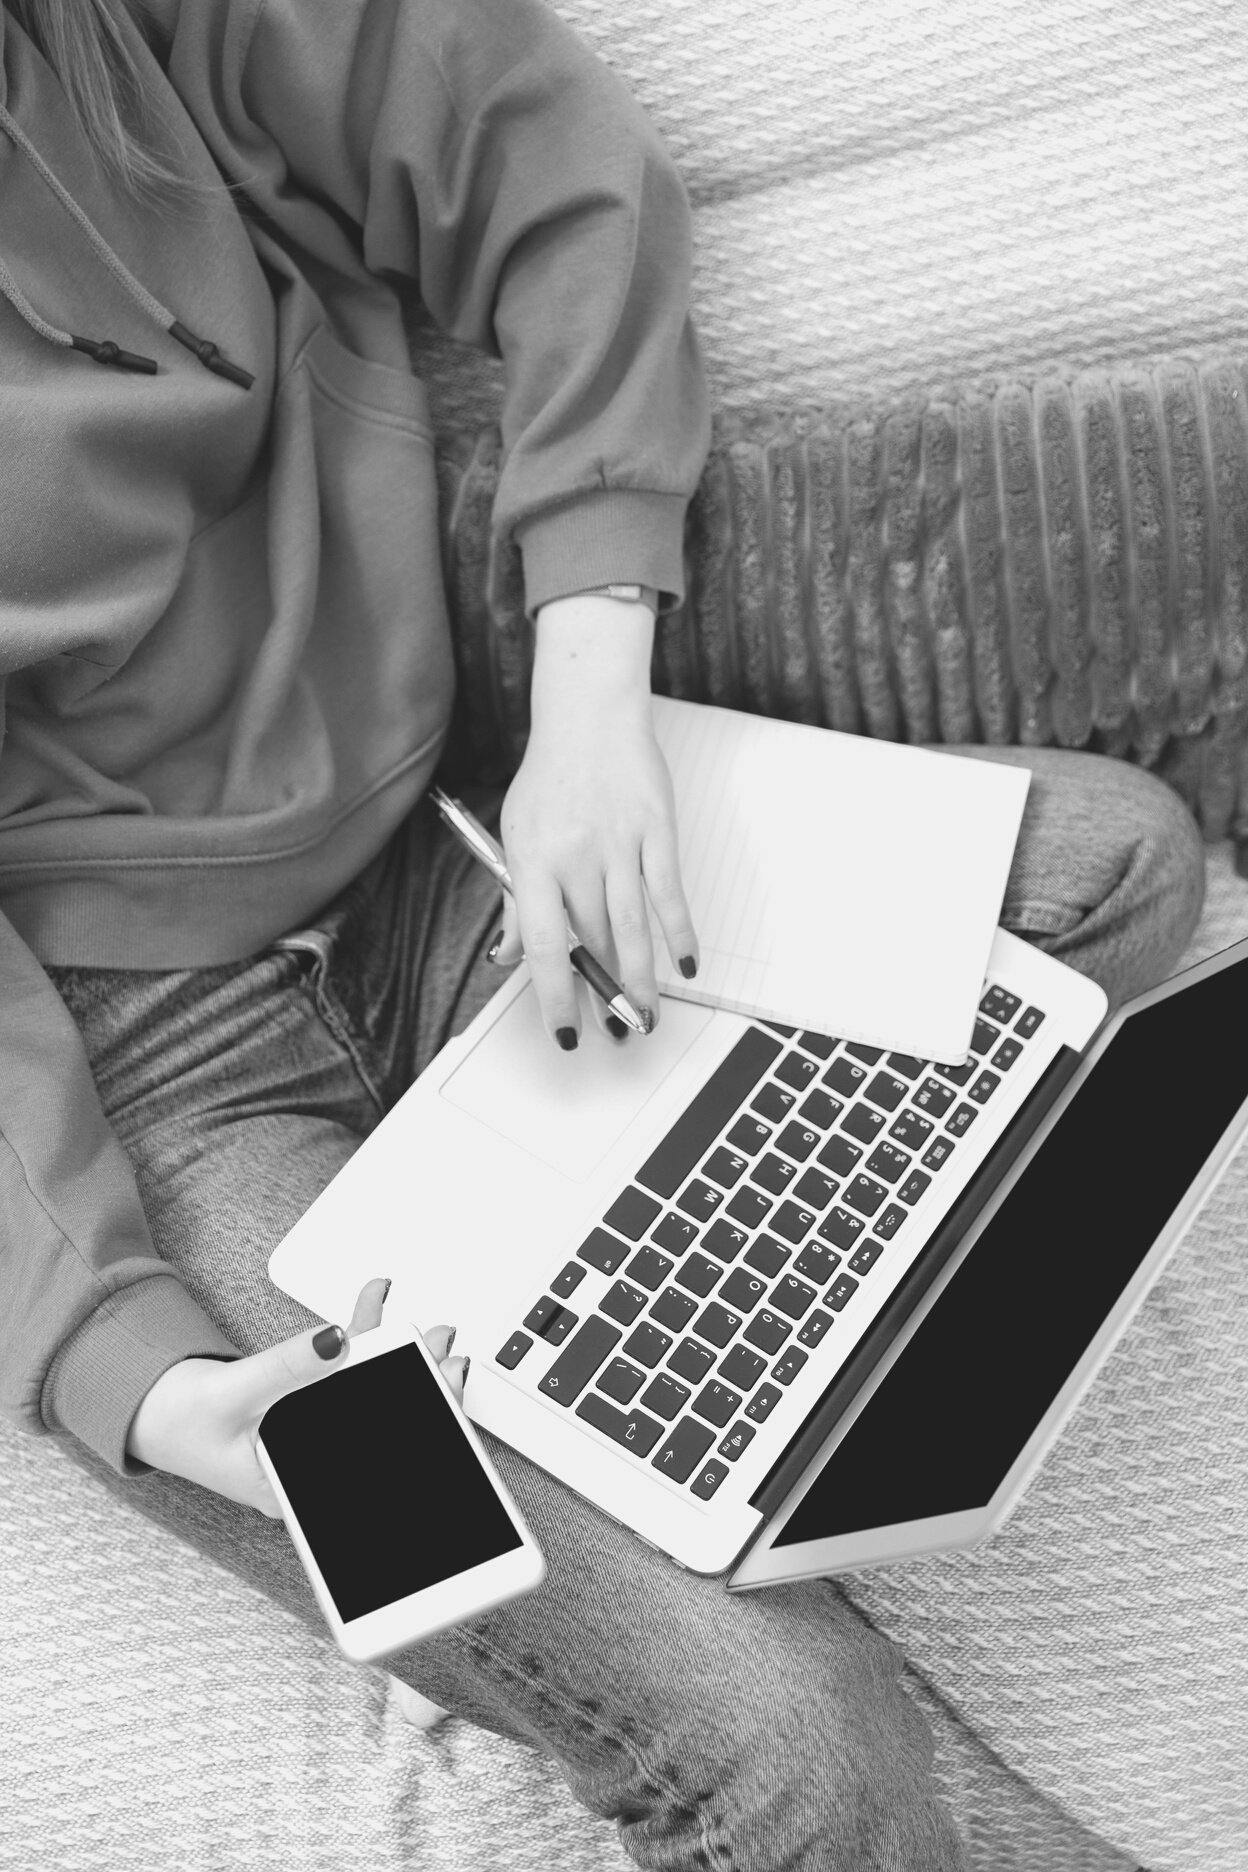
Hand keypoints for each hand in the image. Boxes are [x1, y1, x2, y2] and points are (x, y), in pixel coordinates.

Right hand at [125, 1278, 466, 1515]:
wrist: (151, 1412)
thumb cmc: (180, 1423)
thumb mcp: (234, 1395)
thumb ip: (286, 1369)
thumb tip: (337, 1342)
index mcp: (299, 1488)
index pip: (373, 1460)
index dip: (417, 1426)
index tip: (442, 1391)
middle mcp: (316, 1466)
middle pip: (384, 1426)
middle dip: (422, 1389)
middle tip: (446, 1352)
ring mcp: (316, 1435)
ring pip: (372, 1397)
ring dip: (401, 1361)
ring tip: (429, 1331)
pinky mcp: (311, 1405)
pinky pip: (346, 1375)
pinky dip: (361, 1341)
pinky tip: (375, 1310)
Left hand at [495, 593, 697, 1045]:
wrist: (588, 716)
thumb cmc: (551, 780)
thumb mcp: (517, 838)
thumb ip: (517, 901)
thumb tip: (510, 957)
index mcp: (533, 862)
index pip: (544, 946)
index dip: (554, 997)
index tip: (565, 1033)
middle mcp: (575, 856)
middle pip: (595, 942)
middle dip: (605, 995)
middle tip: (615, 1030)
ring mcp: (619, 843)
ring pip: (634, 928)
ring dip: (643, 979)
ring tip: (646, 1016)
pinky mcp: (656, 831)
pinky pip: (669, 894)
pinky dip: (680, 934)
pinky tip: (686, 965)